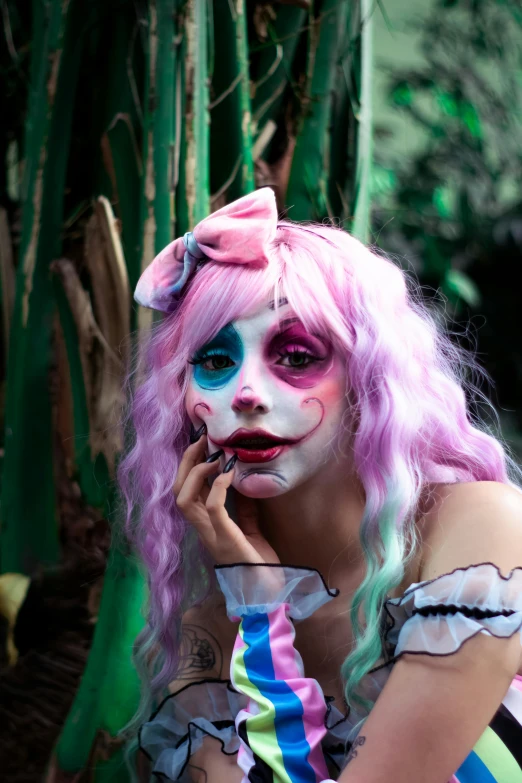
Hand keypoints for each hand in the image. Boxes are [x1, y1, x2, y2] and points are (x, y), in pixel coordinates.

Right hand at [173, 436, 279, 564]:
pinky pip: (212, 509)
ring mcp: (212, 536)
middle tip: (202, 440)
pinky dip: (218, 487)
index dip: (188, 467)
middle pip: (178, 491)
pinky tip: (229, 474)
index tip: (202, 444)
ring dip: (197, 472)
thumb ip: (243, 510)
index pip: (185, 493)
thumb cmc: (261, 567)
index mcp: (207, 527)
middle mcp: (203, 531)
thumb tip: (242, 483)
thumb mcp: (251, 531)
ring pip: (184, 499)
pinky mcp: (227, 540)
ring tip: (215, 456)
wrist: (270, 597)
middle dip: (186, 462)